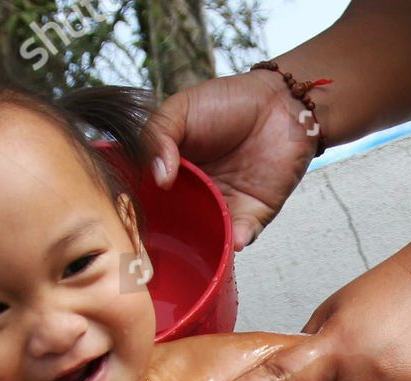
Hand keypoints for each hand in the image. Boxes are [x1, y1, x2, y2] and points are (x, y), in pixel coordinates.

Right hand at [145, 68, 319, 250]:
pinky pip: (242, 235)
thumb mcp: (181, 110)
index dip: (140, 207)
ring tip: (195, 248)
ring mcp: (223, 206)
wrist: (280, 104)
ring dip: (203, 244)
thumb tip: (159, 177)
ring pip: (207, 236)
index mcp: (173, 171)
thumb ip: (157, 136)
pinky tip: (235, 238)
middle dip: (167, 237)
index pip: (150, 197)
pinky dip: (238, 240)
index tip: (131, 216)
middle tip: (158, 244)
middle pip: (175, 224)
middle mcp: (195, 194)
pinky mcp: (253, 214)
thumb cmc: (228, 102)